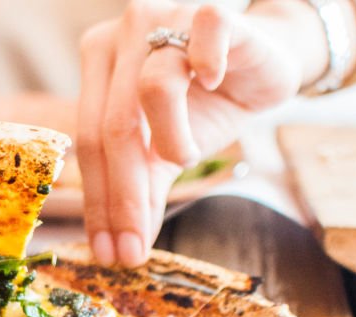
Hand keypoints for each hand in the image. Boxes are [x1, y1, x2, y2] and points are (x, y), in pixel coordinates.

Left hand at [77, 0, 326, 266]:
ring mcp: (165, 18)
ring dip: (173, 140)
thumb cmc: (208, 103)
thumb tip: (123, 250)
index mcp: (98, 64)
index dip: (99, 203)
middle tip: (135, 246)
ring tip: (188, 156)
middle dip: (125, 197)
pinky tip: (214, 82)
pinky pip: (204, 36)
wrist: (266, 59)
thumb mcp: (167, 151)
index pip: (90, 141)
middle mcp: (122, 36)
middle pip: (113, 126)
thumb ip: (143, 190)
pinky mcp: (210, 10)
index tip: (110, 253)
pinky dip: (208, 63)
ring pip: (153, 90)